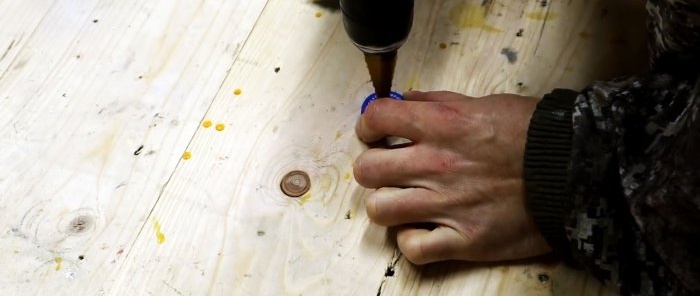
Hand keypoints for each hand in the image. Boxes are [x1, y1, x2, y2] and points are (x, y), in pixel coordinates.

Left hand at [354, 90, 550, 263]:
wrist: (576, 170)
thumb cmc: (532, 133)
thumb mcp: (484, 103)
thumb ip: (438, 102)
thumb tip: (406, 101)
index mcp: (441, 126)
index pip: (377, 118)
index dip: (368, 125)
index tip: (375, 132)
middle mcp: (437, 165)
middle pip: (367, 170)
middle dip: (373, 167)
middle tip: (389, 170)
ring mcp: (448, 206)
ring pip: (380, 210)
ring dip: (388, 204)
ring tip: (405, 201)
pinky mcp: (465, 240)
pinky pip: (413, 249)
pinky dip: (412, 240)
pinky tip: (423, 229)